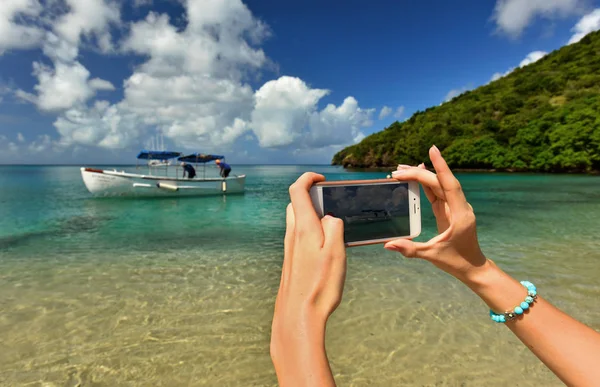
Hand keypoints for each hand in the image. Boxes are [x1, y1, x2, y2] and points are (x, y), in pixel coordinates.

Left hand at [271, 172, 345, 385]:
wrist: (298, 314)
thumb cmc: (319, 285)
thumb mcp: (336, 252)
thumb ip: (335, 227)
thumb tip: (330, 217)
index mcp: (304, 228)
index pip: (297, 190)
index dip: (308, 178)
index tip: (322, 178)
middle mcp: (292, 234)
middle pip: (295, 204)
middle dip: (311, 197)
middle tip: (330, 203)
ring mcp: (290, 248)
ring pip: (297, 221)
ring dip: (312, 216)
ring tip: (333, 227)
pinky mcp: (291, 260)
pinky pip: (299, 237)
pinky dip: (311, 232)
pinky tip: (326, 248)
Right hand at [384, 145, 487, 282]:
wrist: (473, 267)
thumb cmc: (456, 261)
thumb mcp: (432, 255)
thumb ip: (410, 249)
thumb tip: (388, 244)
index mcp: (459, 214)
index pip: (449, 184)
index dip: (441, 166)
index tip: (433, 149)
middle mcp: (459, 206)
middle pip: (439, 183)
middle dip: (419, 173)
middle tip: (397, 171)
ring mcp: (455, 207)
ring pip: (438, 185)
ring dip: (421, 176)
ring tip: (401, 170)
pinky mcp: (449, 210)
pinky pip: (437, 192)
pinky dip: (426, 184)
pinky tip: (416, 177)